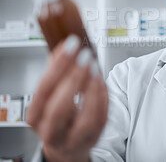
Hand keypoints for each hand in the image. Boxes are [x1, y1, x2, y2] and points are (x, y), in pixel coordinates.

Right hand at [27, 35, 108, 161]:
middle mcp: (52, 131)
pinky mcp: (93, 138)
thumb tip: (65, 46)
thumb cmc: (58, 117)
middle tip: (85, 56)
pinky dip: (104, 97)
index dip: (58, 65)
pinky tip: (102, 81)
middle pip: (60, 107)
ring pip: (85, 118)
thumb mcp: (50, 96)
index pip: (44, 89)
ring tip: (95, 68)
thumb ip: (56, 71)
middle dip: (74, 78)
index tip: (71, 45)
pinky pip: (102, 118)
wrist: (67, 146)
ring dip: (93, 89)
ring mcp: (74, 138)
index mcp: (36, 116)